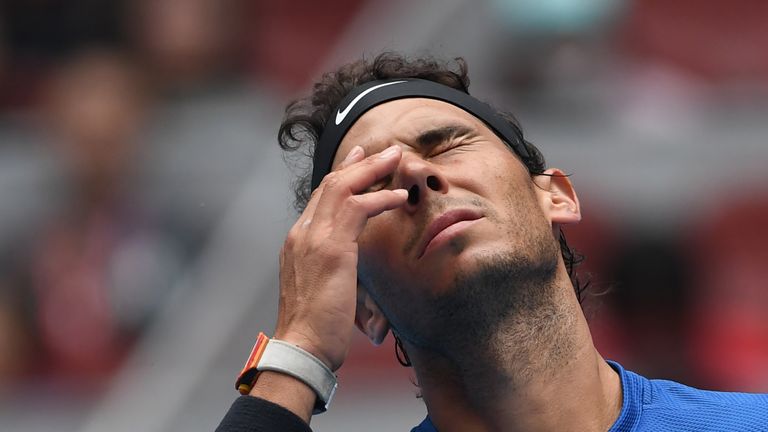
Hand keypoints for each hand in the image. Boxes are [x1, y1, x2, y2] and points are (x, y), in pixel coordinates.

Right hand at [274, 145, 406, 370]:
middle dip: (360, 162)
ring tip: (397, 158)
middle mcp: (302, 233)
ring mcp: (314, 238)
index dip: (342, 175)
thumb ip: (331, 267)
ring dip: (373, 170)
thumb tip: (349, 265)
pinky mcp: (332, 248)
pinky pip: (359, 209)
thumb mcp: (320, 287)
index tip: (359, 160)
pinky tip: (398, 196)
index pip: (320, 197)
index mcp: (298, 241)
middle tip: (385, 149)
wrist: (302, 346)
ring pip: (344, 188)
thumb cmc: (314, 327)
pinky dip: (381, 198)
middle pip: (331, 184)